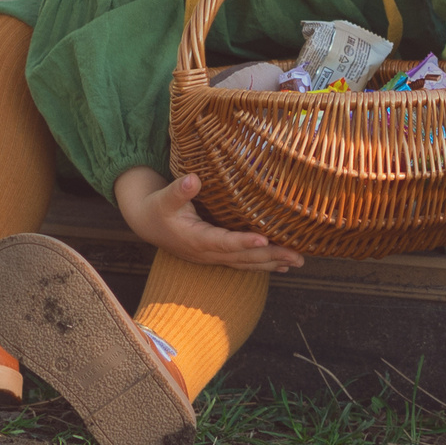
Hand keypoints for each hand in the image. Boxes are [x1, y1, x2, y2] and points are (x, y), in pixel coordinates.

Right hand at [112, 166, 304, 271]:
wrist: (148, 223)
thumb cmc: (158, 207)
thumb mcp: (164, 197)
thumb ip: (179, 190)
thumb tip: (192, 179)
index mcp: (195, 238)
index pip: (223, 242)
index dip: (243, 242)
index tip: (264, 240)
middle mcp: (206, 252)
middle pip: (242, 258)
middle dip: (270, 257)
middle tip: (297, 257)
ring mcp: (212, 257)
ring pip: (246, 263)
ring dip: (272, 263)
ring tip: (296, 262)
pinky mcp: (216, 255)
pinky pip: (243, 263)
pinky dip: (263, 265)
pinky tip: (281, 265)